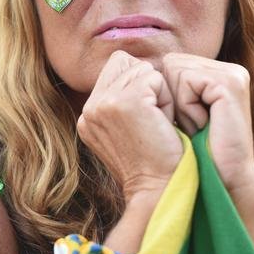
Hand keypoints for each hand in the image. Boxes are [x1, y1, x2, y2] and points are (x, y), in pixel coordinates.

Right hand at [78, 51, 182, 202]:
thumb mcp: (127, 132)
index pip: (115, 68)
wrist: (158, 191)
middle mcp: (89, 108)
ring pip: (142, 70)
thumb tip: (142, 70)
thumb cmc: (155, 165)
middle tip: (152, 122)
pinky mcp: (125, 102)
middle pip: (126, 62)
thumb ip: (124, 102)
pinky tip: (162, 124)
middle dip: (147, 85)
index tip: (145, 121)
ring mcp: (104, 104)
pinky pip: (155, 78)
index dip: (139, 85)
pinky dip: (166, 99)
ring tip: (157, 125)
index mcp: (87, 115)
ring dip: (158, 94)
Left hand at [162, 53, 253, 193]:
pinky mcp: (230, 83)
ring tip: (198, 126)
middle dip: (172, 98)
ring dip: (178, 103)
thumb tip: (131, 69)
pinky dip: (187, 106)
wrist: (223, 181)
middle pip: (171, 63)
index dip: (166, 95)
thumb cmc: (195, 154)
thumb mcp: (179, 115)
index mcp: (218, 74)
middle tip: (192, 126)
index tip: (184, 123)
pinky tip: (204, 124)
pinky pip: (186, 80)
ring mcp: (232, 74)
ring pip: (175, 68)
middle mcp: (228, 69)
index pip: (172, 64)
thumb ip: (168, 89)